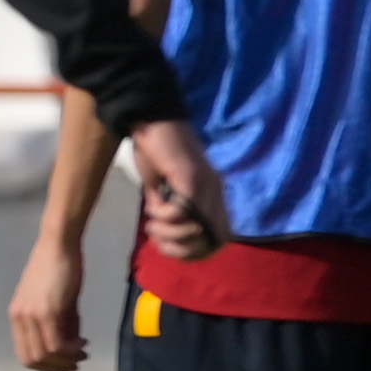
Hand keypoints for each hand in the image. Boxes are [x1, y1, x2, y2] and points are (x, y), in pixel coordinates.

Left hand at [9, 240, 88, 370]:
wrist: (60, 246)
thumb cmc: (60, 270)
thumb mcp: (58, 303)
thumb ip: (62, 324)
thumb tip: (71, 346)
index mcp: (17, 316)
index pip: (25, 354)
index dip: (47, 365)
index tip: (67, 361)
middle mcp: (19, 318)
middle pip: (32, 360)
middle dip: (57, 368)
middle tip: (78, 362)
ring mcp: (31, 315)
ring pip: (45, 355)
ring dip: (67, 360)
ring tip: (83, 353)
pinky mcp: (46, 311)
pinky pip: (56, 344)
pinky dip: (71, 350)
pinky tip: (83, 343)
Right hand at [129, 119, 229, 261]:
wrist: (150, 118)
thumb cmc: (154, 149)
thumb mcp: (161, 186)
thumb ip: (166, 206)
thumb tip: (163, 228)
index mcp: (211, 195)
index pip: (220, 238)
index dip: (196, 252)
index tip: (167, 246)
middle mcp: (215, 192)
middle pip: (214, 240)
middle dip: (184, 249)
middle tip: (158, 238)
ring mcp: (206, 185)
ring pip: (198, 228)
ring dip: (170, 233)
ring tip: (152, 222)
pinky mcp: (191, 177)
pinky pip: (182, 211)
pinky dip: (165, 216)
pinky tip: (152, 206)